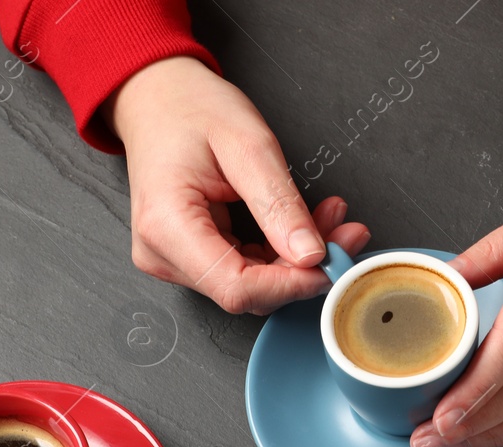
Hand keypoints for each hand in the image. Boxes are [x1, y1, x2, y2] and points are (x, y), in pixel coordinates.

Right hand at [107, 56, 370, 314]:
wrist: (156, 99)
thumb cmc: (189, 110)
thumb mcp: (247, 144)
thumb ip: (279, 203)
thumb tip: (310, 254)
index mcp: (167, 226)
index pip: (237, 287)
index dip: (291, 284)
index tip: (332, 260)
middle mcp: (163, 254)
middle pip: (246, 291)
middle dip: (301, 269)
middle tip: (345, 232)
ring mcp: (172, 260)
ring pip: (250, 286)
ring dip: (295, 262)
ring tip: (329, 220)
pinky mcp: (189, 258)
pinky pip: (243, 272)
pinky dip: (279, 255)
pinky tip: (302, 228)